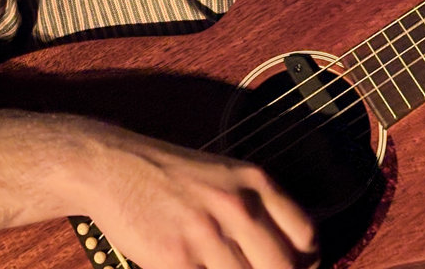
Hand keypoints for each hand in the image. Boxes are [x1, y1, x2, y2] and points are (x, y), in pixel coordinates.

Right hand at [77, 130, 318, 268]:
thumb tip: (289, 255)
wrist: (116, 166)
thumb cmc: (172, 176)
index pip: (306, 233)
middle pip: (284, 267)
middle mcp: (238, 205)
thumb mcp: (226, 177)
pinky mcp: (177, 259)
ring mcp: (208, 233)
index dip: (309, 262)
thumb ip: (257, 209)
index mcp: (255, 181)